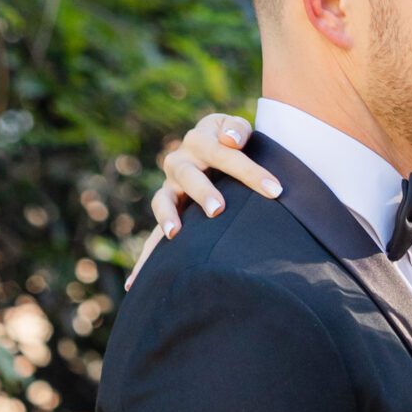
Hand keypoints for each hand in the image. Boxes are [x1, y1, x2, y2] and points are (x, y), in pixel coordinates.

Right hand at [124, 113, 282, 290]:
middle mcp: (180, 162)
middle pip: (189, 176)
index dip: (250, 172)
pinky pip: (153, 234)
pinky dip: (146, 256)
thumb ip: (237, 130)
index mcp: (200, 139)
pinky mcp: (167, 211)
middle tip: (218, 210)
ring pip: (164, 200)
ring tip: (176, 234)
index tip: (275, 190)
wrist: (218, 148)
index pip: (225, 154)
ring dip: (168, 217)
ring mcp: (170, 187)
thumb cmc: (235, 142)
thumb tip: (230, 139)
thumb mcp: (238, 129)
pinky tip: (136, 283)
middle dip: (203, 192)